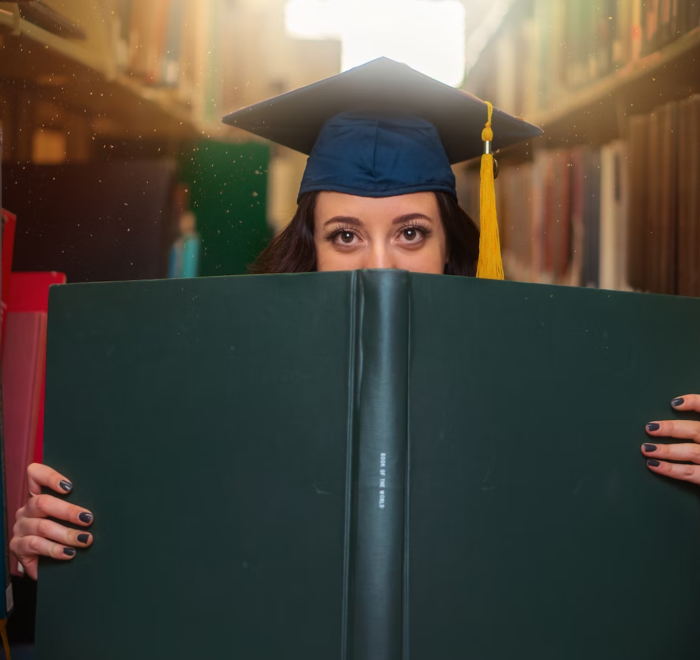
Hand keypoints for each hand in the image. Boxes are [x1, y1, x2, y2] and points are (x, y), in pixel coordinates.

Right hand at [9, 463, 93, 579]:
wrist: (42, 562)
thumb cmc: (59, 534)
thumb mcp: (66, 518)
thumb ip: (75, 507)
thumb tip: (102, 505)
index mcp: (37, 497)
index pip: (35, 475)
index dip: (50, 477)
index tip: (70, 486)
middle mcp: (26, 510)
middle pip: (43, 502)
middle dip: (69, 511)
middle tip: (88, 518)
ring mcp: (21, 528)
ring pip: (43, 526)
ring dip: (67, 534)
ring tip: (84, 539)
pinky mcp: (17, 546)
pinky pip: (36, 545)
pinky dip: (55, 549)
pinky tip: (69, 552)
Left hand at [641, 395, 699, 484]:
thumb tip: (681, 408)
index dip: (694, 402)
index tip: (674, 403)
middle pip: (695, 430)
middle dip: (671, 428)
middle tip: (649, 428)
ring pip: (691, 452)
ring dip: (666, 450)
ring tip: (646, 449)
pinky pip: (690, 473)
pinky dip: (671, 469)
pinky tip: (655, 466)